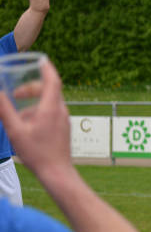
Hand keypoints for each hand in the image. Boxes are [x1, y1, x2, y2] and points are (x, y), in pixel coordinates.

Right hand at [0, 57, 70, 177]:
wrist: (57, 172)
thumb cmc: (37, 153)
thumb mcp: (15, 131)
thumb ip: (4, 110)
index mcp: (51, 108)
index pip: (53, 80)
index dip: (47, 68)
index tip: (40, 59)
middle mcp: (61, 111)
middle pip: (51, 90)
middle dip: (33, 87)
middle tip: (16, 92)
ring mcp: (64, 119)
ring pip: (51, 102)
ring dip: (34, 101)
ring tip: (17, 114)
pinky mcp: (64, 128)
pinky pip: (52, 112)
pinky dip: (40, 111)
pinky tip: (27, 125)